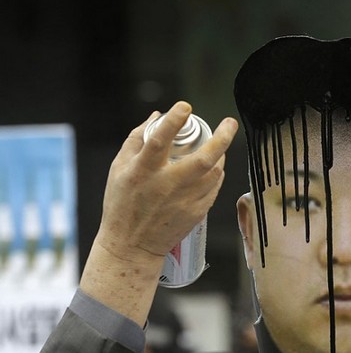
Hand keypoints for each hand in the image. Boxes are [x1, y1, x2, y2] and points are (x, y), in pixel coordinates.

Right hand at [80, 101, 237, 324]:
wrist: (131, 245)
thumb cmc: (122, 204)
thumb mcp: (118, 168)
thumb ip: (136, 139)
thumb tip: (157, 116)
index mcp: (143, 172)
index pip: (160, 140)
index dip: (175, 121)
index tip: (185, 107)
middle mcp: (167, 185)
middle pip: (203, 159)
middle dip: (221, 138)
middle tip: (229, 123)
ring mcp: (185, 201)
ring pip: (214, 173)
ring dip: (221, 155)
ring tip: (220, 145)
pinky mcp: (196, 213)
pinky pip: (214, 188)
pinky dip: (217, 175)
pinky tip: (214, 168)